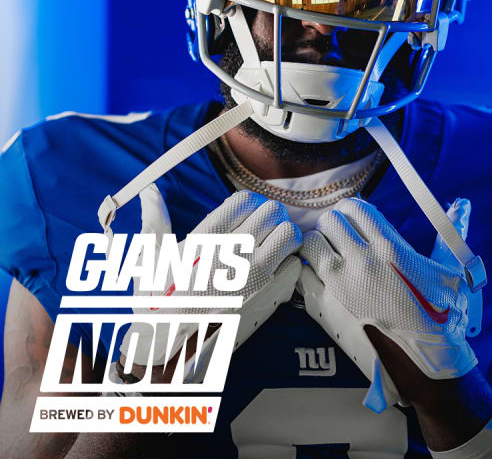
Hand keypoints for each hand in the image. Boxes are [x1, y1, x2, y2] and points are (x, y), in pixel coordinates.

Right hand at [118, 187, 301, 381]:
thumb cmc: (157, 302)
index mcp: (204, 239)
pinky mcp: (266, 296)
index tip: (249, 214)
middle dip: (272, 217)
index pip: (244, 200)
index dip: (251, 203)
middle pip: (273, 212)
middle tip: (267, 229)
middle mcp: (230, 253)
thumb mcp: (151, 259)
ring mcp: (251, 275)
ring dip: (286, 237)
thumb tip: (150, 192)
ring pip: (290, 234)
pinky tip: (277, 270)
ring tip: (275, 247)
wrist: (170, 344)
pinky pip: (294, 265)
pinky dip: (290, 264)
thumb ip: (155, 220)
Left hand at [297, 197, 475, 411]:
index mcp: (390, 245)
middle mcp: (364, 259)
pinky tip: (317, 274)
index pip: (355, 207)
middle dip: (334, 224)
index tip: (358, 221)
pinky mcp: (333, 303)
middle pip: (329, 220)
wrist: (429, 349)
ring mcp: (345, 282)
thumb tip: (462, 206)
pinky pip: (303, 274)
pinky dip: (306, 270)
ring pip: (310, 243)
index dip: (354, 210)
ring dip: (317, 244)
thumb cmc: (443, 310)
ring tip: (328, 253)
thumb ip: (451, 232)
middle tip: (341, 236)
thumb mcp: (451, 267)